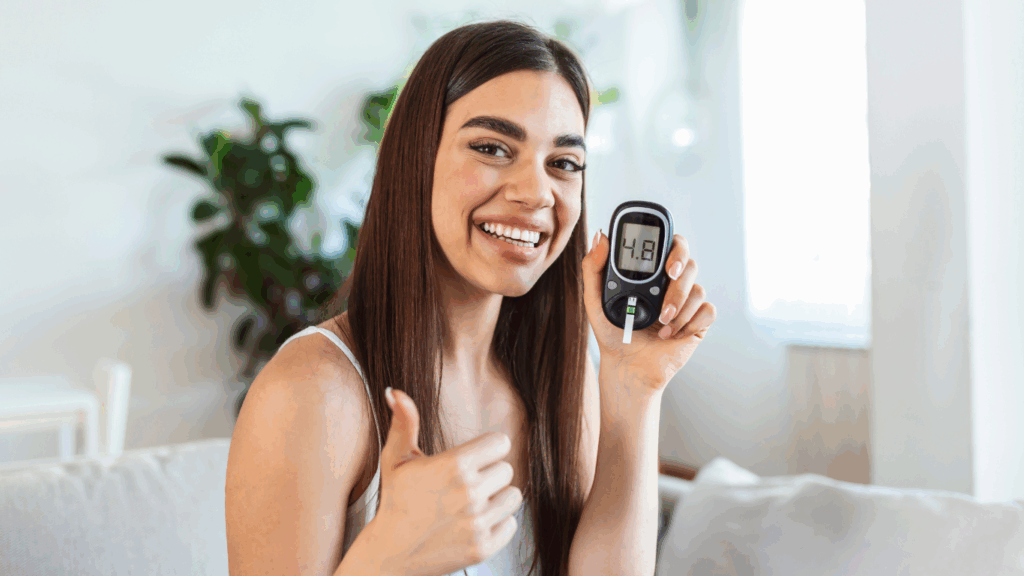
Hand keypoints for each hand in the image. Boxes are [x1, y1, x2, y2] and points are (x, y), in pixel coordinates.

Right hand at [368, 387, 521, 575]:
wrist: (390, 553)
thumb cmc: (396, 501)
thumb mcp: (396, 459)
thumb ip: (404, 422)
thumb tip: (395, 391)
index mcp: (454, 465)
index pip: (500, 443)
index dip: (487, 449)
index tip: (474, 458)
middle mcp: (469, 493)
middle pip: (507, 470)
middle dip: (489, 475)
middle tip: (466, 485)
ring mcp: (477, 522)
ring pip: (513, 497)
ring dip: (496, 499)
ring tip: (471, 504)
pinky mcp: (483, 547)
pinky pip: (511, 524)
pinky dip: (497, 524)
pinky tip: (473, 523)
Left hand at [581, 229, 716, 391]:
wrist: (627, 366)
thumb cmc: (612, 333)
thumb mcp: (595, 299)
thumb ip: (593, 267)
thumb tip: (600, 237)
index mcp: (651, 273)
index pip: (670, 246)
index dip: (674, 246)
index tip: (666, 262)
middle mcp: (671, 284)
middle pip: (689, 262)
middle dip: (681, 271)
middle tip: (669, 278)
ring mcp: (686, 302)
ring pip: (698, 289)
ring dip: (679, 306)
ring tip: (661, 323)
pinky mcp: (697, 322)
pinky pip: (707, 311)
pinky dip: (690, 323)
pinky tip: (671, 334)